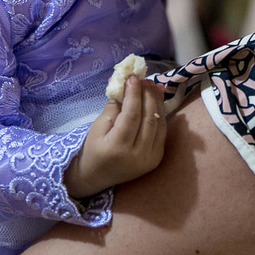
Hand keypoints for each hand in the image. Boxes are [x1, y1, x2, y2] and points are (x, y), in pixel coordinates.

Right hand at [66, 76, 165, 197]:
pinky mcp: (156, 159)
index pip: (131, 116)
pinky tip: (156, 101)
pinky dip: (160, 114)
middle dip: (148, 95)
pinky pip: (162, 132)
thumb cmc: (93, 149)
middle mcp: (137, 155)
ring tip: (153, 86)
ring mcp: (150, 159)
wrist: (97, 176)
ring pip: (159, 124)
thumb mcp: (97, 127)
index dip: (134, 95)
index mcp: (118, 148)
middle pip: (149, 118)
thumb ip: (113, 106)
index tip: (134, 77)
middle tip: (145, 79)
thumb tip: (125, 83)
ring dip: (157, 102)